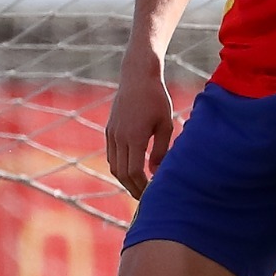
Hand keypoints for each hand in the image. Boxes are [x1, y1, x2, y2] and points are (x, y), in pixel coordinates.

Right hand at [103, 50, 175, 198]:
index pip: (134, 171)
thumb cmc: (156, 98)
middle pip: (121, 173)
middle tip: (146, 199)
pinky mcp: (109, 130)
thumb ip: (162, 150)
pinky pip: (111, 156)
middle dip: (133, 188)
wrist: (137, 76)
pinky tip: (131, 172)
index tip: (153, 194)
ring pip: (114, 166)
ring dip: (125, 180)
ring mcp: (112, 133)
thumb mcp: (165, 124)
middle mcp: (119, 137)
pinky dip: (119, 167)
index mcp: (134, 136)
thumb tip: (156, 173)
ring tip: (139, 188)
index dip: (142, 186)